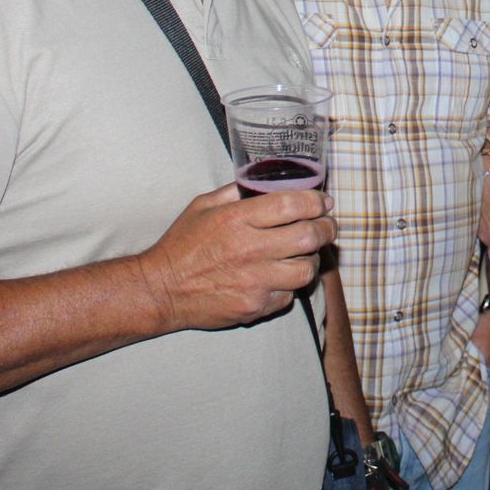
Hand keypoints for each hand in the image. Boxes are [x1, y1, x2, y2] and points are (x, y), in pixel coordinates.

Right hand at [136, 184, 336, 332]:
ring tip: (307, 253)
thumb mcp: (203, 206)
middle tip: (328, 226)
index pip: (292, 204)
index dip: (316, 201)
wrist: (161, 290)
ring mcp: (254, 282)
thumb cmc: (182, 245)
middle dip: (326, 228)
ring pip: (306, 270)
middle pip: (309, 236)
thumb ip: (236, 192)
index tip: (324, 202)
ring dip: (312, 259)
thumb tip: (266, 181)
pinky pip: (289, 296)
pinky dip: (290, 286)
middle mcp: (250, 249)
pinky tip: (281, 277)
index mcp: (237, 219)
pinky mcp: (255, 307)